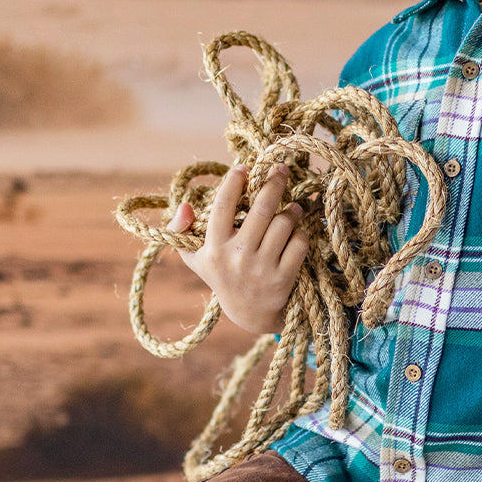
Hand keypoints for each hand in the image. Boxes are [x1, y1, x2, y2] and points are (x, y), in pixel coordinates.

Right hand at [169, 164, 308, 335]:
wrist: (249, 313)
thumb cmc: (222, 274)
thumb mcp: (195, 256)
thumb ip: (181, 230)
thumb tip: (185, 205)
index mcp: (214, 248)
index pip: (222, 206)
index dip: (234, 183)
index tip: (244, 167)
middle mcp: (237, 257)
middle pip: (261, 209)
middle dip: (273, 183)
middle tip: (281, 169)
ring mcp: (262, 268)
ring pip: (283, 224)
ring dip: (292, 210)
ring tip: (293, 207)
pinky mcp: (283, 278)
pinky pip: (299, 243)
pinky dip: (301, 233)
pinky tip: (296, 231)